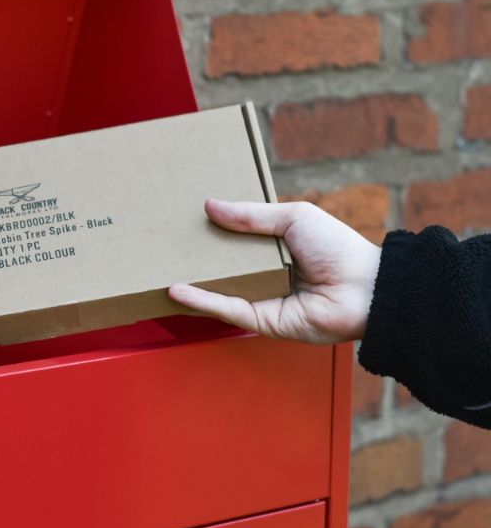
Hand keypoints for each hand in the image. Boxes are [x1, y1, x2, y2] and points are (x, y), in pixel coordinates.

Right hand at [167, 199, 381, 343]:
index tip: (186, 219)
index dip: (213, 229)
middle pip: (224, 263)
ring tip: (159, 267)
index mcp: (277, 246)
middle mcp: (268, 273)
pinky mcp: (263, 321)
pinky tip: (178, 289)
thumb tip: (210, 206)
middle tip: (164, 242)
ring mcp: (264, 298)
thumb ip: (251, 215)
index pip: (236, 237)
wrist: (366, 288)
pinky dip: (202, 300)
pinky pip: (228, 309)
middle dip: (196, 255)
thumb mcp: (293, 217)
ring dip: (192, 279)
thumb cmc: (338, 248)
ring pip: (220, 288)